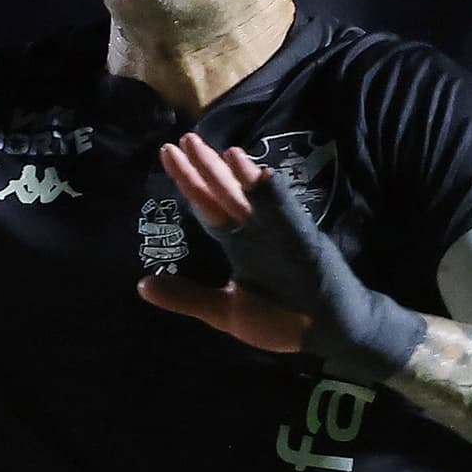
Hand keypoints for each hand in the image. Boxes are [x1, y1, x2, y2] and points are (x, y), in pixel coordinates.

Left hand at [136, 136, 420, 378]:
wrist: (329, 333)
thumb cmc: (281, 320)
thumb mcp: (225, 312)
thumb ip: (187, 297)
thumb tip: (142, 284)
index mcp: (238, 244)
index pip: (206, 206)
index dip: (188, 181)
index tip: (168, 152)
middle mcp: (257, 232)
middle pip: (226, 194)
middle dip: (206, 167)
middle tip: (185, 138)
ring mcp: (282, 235)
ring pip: (256, 199)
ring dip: (241, 176)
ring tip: (224, 151)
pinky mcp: (305, 245)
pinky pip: (288, 217)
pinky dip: (276, 198)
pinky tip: (262, 176)